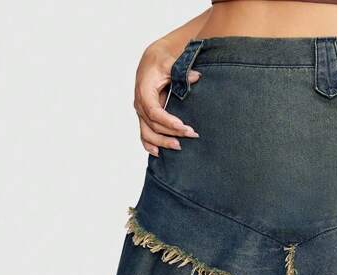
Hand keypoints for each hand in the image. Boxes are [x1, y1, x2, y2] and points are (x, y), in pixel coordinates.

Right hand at [134, 42, 199, 156]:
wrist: (153, 59)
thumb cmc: (161, 60)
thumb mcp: (170, 62)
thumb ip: (181, 71)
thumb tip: (196, 77)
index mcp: (144, 90)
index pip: (154, 111)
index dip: (167, 121)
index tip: (182, 126)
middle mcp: (140, 103)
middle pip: (154, 125)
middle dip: (173, 132)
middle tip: (192, 134)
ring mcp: (141, 111)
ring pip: (148, 133)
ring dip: (163, 142)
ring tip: (179, 147)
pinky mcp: (144, 116)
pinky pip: (144, 134)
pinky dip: (149, 145)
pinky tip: (158, 153)